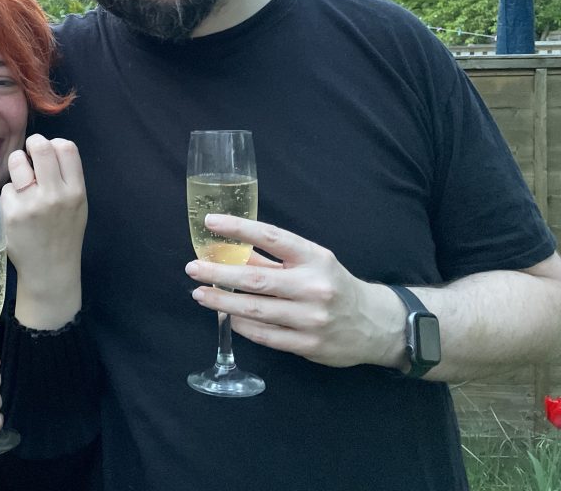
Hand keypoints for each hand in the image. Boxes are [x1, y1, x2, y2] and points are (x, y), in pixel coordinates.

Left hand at [1, 135, 86, 328]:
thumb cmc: (64, 232)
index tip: (47, 151)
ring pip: (17, 162)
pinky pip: (5, 188)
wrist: (50, 269)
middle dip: (32, 144)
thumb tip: (47, 146)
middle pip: (40, 147)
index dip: (54, 143)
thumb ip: (68, 177)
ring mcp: (30, 205)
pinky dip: (9, 194)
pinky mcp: (9, 215)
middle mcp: (54, 196)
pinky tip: (16, 208)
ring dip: (17, 165)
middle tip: (29, 154)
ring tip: (21, 180)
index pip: (66, 148)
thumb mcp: (79, 204)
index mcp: (75, 192)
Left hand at [184, 215, 401, 368]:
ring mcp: (311, 318)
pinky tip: (227, 318)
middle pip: (256, 279)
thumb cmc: (334, 286)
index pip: (272, 237)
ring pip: (256, 310)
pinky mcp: (308, 345)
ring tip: (200, 294)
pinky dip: (242, 326)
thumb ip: (272, 259)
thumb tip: (229, 249)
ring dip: (222, 302)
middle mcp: (314, 286)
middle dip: (219, 273)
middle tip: (192, 268)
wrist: (375, 325)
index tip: (211, 222)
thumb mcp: (311, 264)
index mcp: (315, 258)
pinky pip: (265, 335)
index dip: (240, 228)